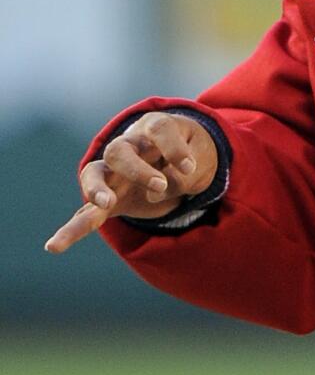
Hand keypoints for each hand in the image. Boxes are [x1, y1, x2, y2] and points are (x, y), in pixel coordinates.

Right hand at [44, 113, 218, 254]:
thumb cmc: (191, 150)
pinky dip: (71, 230)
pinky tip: (54, 246)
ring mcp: (114, 172)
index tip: (189, 167)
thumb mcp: (200, 157)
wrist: (180, 157)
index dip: (174, 149)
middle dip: (137, 169)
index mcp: (154, 128)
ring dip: (97, 189)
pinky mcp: (109, 198)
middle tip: (159, 185)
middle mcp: (129, 146)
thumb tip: (157, 192)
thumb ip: (182, 175)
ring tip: (105, 203)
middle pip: (120, 151)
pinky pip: (86, 213)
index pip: (160, 130)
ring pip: (94, 175)